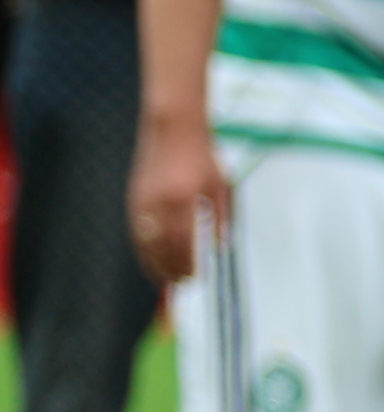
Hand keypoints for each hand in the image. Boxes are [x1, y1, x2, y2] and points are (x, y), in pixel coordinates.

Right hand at [126, 111, 221, 293]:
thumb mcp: (220, 184)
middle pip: (163, 246)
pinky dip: (142, 248)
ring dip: (154, 263)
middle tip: (181, 283)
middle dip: (171, 268)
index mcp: (185, 198)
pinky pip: (135, 230)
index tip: (195, 276)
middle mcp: (161, 201)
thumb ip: (220, 215)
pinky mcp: (134, 196)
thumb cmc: (201, 155)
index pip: (184, 241)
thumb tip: (221, 245)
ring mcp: (143, 200)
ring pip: (145, 241)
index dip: (187, 262)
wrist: (173, 128)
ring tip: (164, 279)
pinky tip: (149, 258)